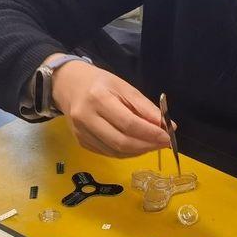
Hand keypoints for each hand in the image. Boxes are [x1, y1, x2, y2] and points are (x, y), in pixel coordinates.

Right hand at [50, 60, 170, 156]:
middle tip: (163, 143)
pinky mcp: (81, 142)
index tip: (167, 136)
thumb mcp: (124, 87)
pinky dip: (126, 152)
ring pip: (115, 152)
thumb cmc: (100, 83)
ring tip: (152, 144)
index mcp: (98, 99)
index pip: (128, 123)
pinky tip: (136, 145)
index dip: (150, 133)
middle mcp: (86, 118)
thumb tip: (168, 125)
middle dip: (147, 146)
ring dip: (138, 151)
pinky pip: (108, 153)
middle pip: (121, 142)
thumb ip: (145, 107)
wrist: (69, 85)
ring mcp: (81, 133)